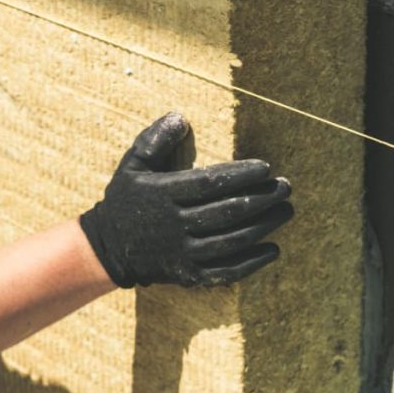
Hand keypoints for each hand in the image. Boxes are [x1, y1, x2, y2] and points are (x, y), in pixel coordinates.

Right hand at [80, 112, 292, 287]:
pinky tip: (273, 249)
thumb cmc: (126, 200)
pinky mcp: (188, 275)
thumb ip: (155, 140)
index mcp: (163, 194)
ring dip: (263, 226)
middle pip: (226, 212)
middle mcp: (174, 225)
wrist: (107, 248)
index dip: (241, 175)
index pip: (210, 183)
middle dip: (261, 199)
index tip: (266, 168)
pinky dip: (252, 262)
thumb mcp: (132, 165)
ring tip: (285, 210)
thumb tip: (180, 116)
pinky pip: (225, 271)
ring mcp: (182, 253)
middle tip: (286, 187)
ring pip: (231, 242)